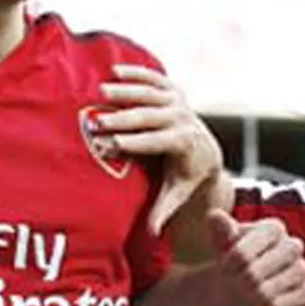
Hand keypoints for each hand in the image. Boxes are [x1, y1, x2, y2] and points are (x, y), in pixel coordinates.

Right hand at [98, 64, 224, 234]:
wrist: (206, 151)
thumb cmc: (184, 175)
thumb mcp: (175, 193)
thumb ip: (163, 210)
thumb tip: (154, 235)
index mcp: (185, 143)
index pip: (157, 142)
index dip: (134, 143)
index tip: (110, 145)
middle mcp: (184, 119)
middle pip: (151, 117)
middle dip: (123, 119)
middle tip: (98, 121)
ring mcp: (179, 102)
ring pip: (151, 94)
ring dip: (126, 92)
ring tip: (101, 93)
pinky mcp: (174, 90)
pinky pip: (154, 78)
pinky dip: (136, 73)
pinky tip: (114, 70)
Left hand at [208, 210, 304, 305]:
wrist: (238, 282)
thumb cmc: (230, 257)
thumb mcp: (220, 243)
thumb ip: (219, 229)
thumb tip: (215, 215)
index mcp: (273, 228)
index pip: (259, 240)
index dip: (239, 255)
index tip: (223, 266)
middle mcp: (293, 245)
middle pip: (275, 260)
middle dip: (249, 276)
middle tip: (233, 284)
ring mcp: (301, 269)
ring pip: (283, 282)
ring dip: (259, 293)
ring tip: (244, 296)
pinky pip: (295, 299)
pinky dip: (274, 305)